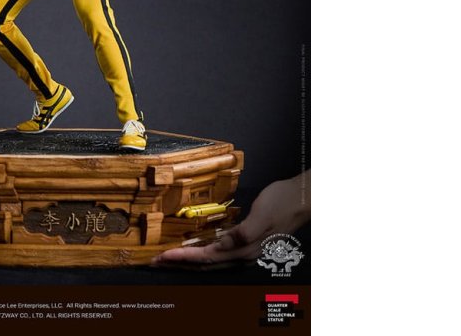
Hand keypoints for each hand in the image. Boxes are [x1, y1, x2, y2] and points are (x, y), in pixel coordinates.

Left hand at [152, 172, 309, 265]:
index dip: (185, 257)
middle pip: (206, 263)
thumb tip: (222, 244)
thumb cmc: (283, 202)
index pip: (208, 257)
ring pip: (211, 261)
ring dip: (189, 260)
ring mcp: (246, 251)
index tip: (165, 255)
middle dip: (181, 263)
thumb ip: (244, 232)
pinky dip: (202, 253)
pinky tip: (195, 248)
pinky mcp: (247, 243)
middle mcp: (244, 255)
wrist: (303, 198)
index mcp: (246, 250)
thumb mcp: (262, 214)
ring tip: (170, 258)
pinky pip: (219, 253)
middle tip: (157, 261)